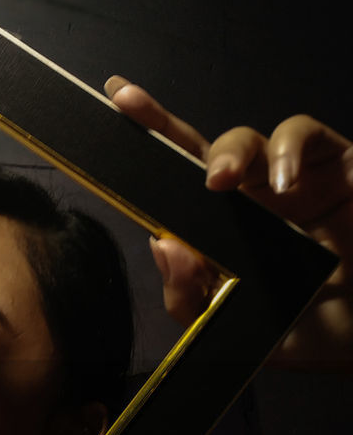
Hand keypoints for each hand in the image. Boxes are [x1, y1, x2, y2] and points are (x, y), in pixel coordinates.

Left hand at [104, 76, 352, 371]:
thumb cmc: (307, 331)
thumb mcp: (234, 326)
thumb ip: (189, 297)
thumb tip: (161, 245)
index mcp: (218, 234)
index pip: (170, 191)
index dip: (140, 157)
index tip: (104, 116)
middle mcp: (248, 201)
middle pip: (196, 151)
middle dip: (157, 123)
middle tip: (126, 103)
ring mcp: (290, 180)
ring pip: (244, 140)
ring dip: (226, 152)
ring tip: (219, 180)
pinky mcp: (336, 166)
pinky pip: (303, 134)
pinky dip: (288, 151)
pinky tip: (286, 185)